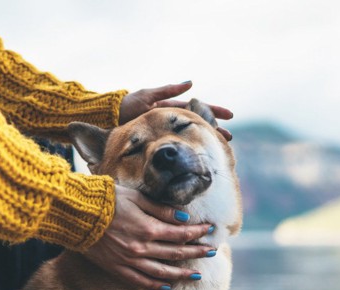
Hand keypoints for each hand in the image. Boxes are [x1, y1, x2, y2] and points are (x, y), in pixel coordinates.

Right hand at [85, 185, 215, 289]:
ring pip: (162, 272)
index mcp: (148, 228)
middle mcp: (142, 248)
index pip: (181, 233)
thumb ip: (162, 210)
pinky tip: (166, 286)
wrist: (77, 214)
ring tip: (196, 275)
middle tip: (211, 253)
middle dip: (196, 253)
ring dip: (181, 274)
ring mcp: (130, 261)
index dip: (197, 232)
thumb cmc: (107, 200)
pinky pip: (140, 281)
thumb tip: (184, 217)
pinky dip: (155, 285)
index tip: (210, 230)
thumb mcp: (137, 198)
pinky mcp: (117, 268)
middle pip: (176, 253)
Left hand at [119, 81, 233, 140]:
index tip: (230, 116)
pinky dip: (189, 151)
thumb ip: (168, 90)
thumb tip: (191, 82)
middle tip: (229, 137)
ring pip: (190, 136)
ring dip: (204, 141)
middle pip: (197, 124)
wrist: (108, 120)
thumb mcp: (147, 96)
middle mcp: (170, 120)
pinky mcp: (157, 143)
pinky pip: (177, 147)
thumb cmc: (126, 106)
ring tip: (218, 148)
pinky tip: (198, 157)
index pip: (197, 108)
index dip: (214, 111)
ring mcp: (165, 132)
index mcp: (170, 107)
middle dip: (214, 129)